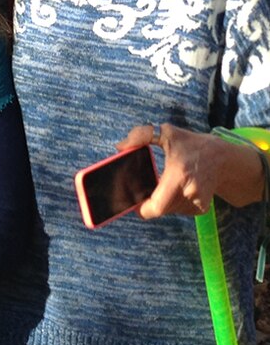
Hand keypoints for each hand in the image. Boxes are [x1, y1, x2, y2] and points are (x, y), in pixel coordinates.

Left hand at [118, 122, 264, 216]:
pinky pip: (179, 210)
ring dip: (161, 201)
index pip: (157, 206)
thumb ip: (141, 135)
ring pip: (169, 210)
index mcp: (178, 174)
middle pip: (160, 209)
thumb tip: (120, 147)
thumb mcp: (167, 133)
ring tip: (164, 184)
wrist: (223, 159)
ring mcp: (197, 203)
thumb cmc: (192, 145)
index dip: (142, 209)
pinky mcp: (201, 209)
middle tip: (143, 190)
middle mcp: (189, 191)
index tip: (134, 202)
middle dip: (149, 202)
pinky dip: (172, 203)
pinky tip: (176, 188)